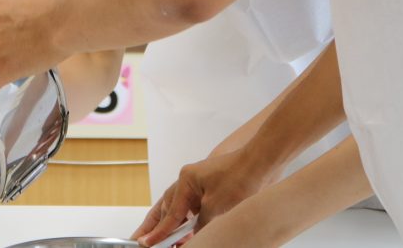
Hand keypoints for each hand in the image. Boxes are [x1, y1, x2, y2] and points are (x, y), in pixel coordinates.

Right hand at [132, 148, 276, 245]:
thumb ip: (200, 224)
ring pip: (177, 208)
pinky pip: (192, 209)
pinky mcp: (210, 190)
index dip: (158, 232)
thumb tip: (193, 236)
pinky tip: (186, 233)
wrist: (261, 163)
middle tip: (142, 240)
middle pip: (166, 207)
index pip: (170, 214)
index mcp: (186, 181)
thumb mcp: (216, 207)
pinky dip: (187, 222)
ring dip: (169, 224)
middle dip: (154, 226)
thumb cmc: (241, 176)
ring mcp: (199, 184)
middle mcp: (188, 181)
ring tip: (159, 239)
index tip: (145, 244)